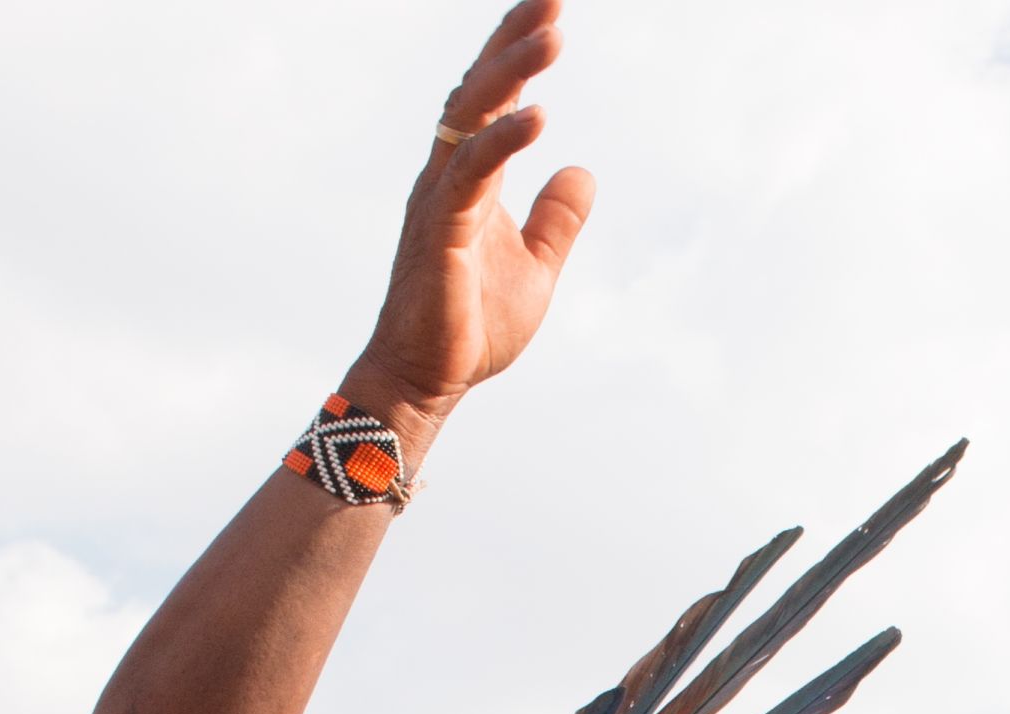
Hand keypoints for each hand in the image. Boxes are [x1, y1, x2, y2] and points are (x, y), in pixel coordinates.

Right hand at [339, 1, 595, 424]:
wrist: (428, 381)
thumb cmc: (470, 327)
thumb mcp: (536, 267)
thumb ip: (556, 219)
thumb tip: (582, 171)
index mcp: (469, 178)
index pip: (493, 98)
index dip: (516, 51)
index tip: (550, 8)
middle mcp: (447, 176)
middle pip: (479, 90)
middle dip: (513, 41)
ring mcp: (439, 200)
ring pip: (472, 118)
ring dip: (512, 74)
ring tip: (553, 36)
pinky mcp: (439, 231)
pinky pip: (471, 174)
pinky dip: (503, 141)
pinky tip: (538, 117)